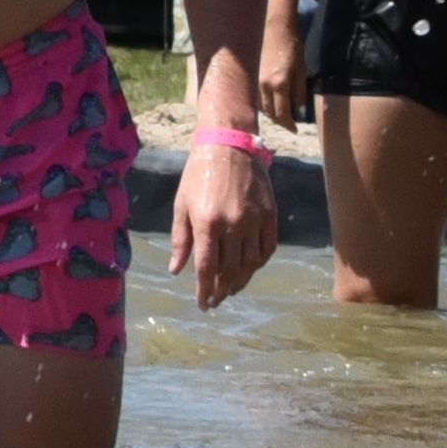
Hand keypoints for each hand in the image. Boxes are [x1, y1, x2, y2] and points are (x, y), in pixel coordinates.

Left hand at [171, 136, 272, 306]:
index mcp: (207, 222)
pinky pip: (267, 248)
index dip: (203, 289)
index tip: (202, 303)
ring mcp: (254, 219)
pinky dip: (258, 264)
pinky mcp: (270, 214)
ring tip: (231, 291)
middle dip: (221, 290)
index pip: (206, 267)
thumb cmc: (199, 174)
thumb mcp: (182, 204)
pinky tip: (250, 270)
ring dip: (240, 282)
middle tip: (216, 301)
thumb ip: (180, 240)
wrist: (229, 144)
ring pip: (250, 263)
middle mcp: (233, 224)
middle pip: (229, 270)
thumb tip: (176, 271)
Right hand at [256, 33, 310, 133]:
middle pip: (270, 113)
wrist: (276, 29)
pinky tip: (273, 103)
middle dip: (281, 122)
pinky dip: (265, 105)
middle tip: (290, 124)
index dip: (289, 124)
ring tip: (283, 116)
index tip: (296, 130)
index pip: (282, 113)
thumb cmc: (292, 47)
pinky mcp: (253, 77)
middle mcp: (264, 86)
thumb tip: (298, 109)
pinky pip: (258, 98)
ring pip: (262, 107)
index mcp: (279, 84)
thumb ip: (299, 92)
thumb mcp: (301, 70)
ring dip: (272, 114)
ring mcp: (256, 82)